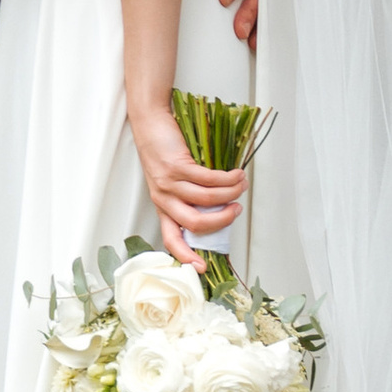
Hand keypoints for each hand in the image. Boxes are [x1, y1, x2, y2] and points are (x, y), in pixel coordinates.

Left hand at [131, 101, 245, 262]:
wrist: (149, 122)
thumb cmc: (163, 150)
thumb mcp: (171, 180)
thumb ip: (189, 196)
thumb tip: (221, 206)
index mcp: (162, 206)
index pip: (171, 239)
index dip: (186, 256)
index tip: (202, 268)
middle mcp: (163, 198)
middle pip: (195, 223)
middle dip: (222, 220)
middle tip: (237, 210)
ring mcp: (169, 183)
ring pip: (206, 199)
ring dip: (230, 194)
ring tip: (241, 185)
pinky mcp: (176, 166)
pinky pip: (208, 179)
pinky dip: (227, 178)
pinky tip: (236, 174)